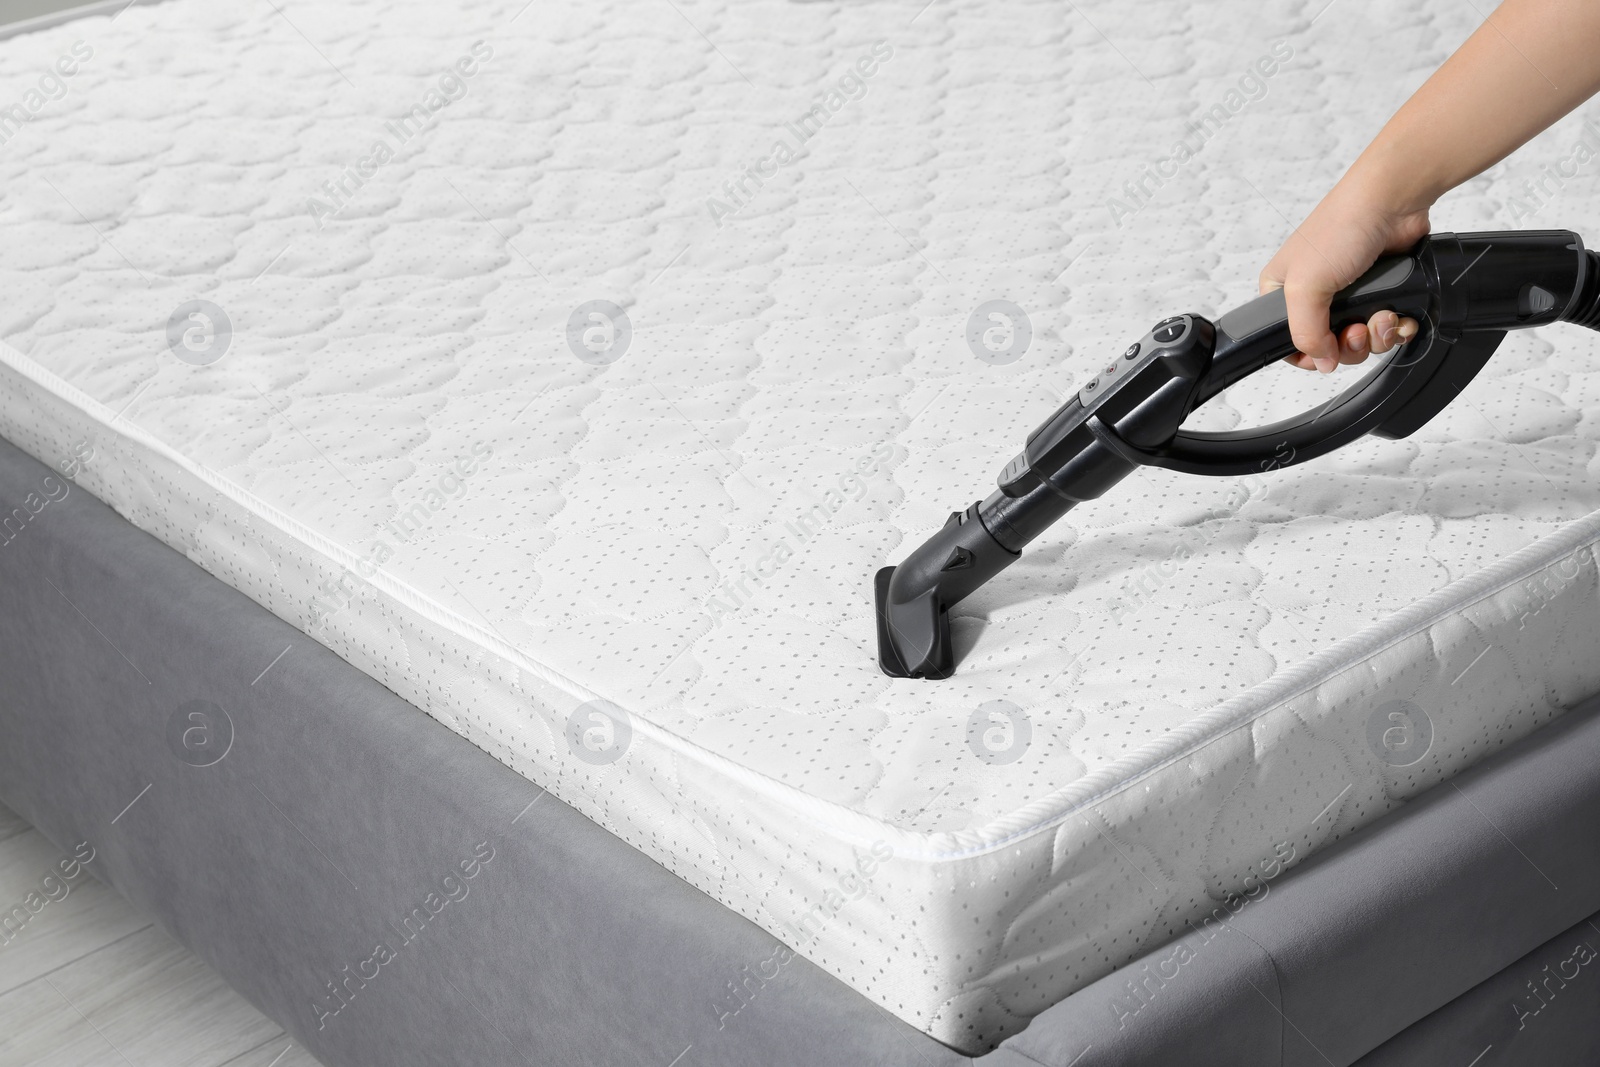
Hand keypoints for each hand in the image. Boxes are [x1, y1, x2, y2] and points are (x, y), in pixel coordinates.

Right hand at [1259, 184, 1429, 372]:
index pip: (1288, 342)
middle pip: (1329, 347)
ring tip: (1383, 315)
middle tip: (1359, 328)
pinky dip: (1397, 327)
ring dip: (1378, 336)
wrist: (1392, 202)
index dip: (1310, 355)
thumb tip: (1322, 362)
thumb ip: (1306, 333)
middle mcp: (1316, 296)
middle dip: (1350, 345)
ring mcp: (1351, 295)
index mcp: (1284, 293)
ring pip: (1362, 341)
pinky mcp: (1382, 292)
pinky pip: (1388, 328)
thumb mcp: (1306, 286)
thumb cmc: (1341, 227)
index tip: (1327, 352)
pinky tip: (1399, 314)